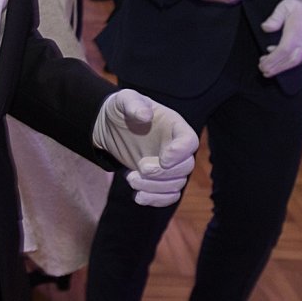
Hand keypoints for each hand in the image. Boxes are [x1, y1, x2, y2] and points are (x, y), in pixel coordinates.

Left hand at [93, 90, 198, 205]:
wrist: (111, 127)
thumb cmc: (121, 110)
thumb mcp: (123, 100)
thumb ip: (133, 104)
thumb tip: (144, 115)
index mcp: (174, 126)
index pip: (190, 142)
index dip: (180, 153)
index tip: (163, 159)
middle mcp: (176, 148)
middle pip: (186, 168)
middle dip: (163, 174)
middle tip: (140, 168)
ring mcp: (170, 165)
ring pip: (176, 185)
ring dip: (155, 188)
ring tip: (131, 179)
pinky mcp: (160, 179)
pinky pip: (168, 196)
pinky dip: (155, 200)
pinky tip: (137, 196)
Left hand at [258, 0, 301, 76]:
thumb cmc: (301, 5)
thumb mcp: (284, 6)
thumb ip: (274, 18)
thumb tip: (266, 28)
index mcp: (296, 33)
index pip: (283, 51)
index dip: (272, 60)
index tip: (262, 64)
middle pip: (290, 61)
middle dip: (276, 68)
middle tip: (263, 70)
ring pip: (295, 61)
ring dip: (281, 67)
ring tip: (268, 69)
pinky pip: (299, 58)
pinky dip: (288, 62)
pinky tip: (278, 58)